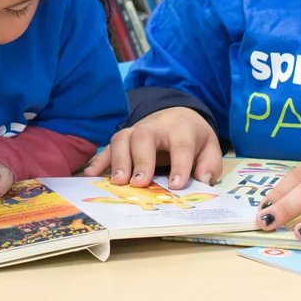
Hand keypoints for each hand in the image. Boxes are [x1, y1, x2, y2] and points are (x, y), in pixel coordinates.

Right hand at [81, 107, 221, 189]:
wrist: (177, 114)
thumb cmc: (192, 136)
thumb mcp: (209, 147)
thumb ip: (209, 165)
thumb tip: (203, 182)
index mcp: (181, 129)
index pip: (181, 146)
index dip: (180, 165)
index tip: (176, 185)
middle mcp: (155, 126)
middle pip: (144, 138)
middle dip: (142, 160)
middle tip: (140, 183)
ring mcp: (135, 131)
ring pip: (122, 139)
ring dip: (119, 160)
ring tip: (118, 182)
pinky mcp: (122, 139)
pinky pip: (108, 147)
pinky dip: (98, 160)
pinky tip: (91, 175)